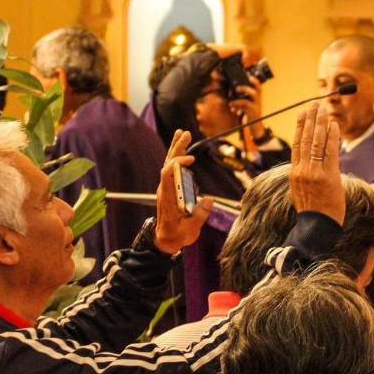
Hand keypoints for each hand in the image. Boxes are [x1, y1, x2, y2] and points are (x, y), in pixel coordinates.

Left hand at [155, 130, 213, 253]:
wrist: (165, 240)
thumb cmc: (176, 236)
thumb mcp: (190, 230)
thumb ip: (200, 215)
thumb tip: (209, 199)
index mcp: (168, 198)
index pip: (168, 174)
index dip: (177, 164)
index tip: (191, 160)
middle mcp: (165, 190)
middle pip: (168, 164)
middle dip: (177, 148)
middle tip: (185, 133)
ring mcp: (167, 188)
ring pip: (169, 164)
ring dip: (176, 149)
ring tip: (182, 134)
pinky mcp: (171, 189)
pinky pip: (172, 170)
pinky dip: (177, 158)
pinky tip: (183, 150)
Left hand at [231, 76, 264, 138]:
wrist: (255, 126)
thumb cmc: (250, 113)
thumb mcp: (246, 104)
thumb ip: (241, 97)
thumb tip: (231, 91)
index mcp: (257, 96)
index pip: (258, 85)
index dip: (254, 79)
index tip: (247, 75)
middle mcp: (258, 99)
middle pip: (258, 87)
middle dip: (250, 82)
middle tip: (239, 84)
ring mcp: (257, 105)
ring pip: (253, 94)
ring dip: (244, 90)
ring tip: (236, 90)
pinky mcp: (253, 111)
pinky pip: (246, 104)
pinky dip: (237, 104)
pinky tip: (231, 105)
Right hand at [290, 104, 344, 224]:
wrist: (317, 227)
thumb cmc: (313, 212)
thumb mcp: (301, 191)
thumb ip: (304, 176)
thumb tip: (308, 165)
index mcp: (294, 173)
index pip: (297, 144)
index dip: (300, 127)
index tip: (302, 114)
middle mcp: (302, 170)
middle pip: (305, 139)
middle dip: (310, 119)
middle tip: (314, 104)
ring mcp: (314, 173)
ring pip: (316, 142)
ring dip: (320, 123)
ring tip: (323, 109)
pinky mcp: (327, 176)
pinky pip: (330, 152)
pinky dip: (331, 137)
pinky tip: (333, 125)